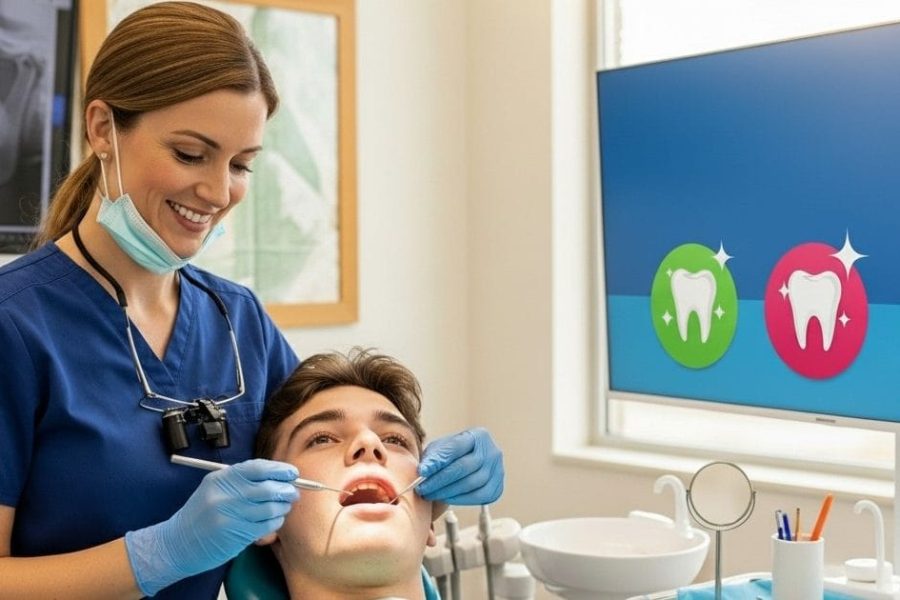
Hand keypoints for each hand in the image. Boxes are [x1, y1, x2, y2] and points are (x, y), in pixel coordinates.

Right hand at [125, 459, 298, 595]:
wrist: (178, 543)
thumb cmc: (201, 513)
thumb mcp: (215, 488)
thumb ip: (242, 480)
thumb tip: (278, 476)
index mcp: (221, 479)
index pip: (258, 468)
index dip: (280, 469)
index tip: (292, 473)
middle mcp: (226, 496)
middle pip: (269, 488)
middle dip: (287, 489)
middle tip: (293, 492)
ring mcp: (232, 516)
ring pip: (272, 508)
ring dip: (283, 507)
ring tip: (283, 507)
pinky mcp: (237, 536)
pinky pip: (268, 525)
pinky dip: (276, 522)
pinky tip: (273, 521)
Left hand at [416, 427, 503, 504]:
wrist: (470, 462)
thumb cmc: (453, 454)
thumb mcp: (442, 447)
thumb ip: (434, 457)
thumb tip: (423, 472)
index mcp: (478, 435)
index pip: (456, 447)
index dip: (438, 460)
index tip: (422, 472)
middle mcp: (492, 451)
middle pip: (464, 467)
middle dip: (440, 480)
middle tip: (422, 488)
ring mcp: (498, 470)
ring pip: (471, 484)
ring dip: (447, 491)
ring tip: (430, 494)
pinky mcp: (497, 487)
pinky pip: (478, 496)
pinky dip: (459, 499)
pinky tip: (446, 498)